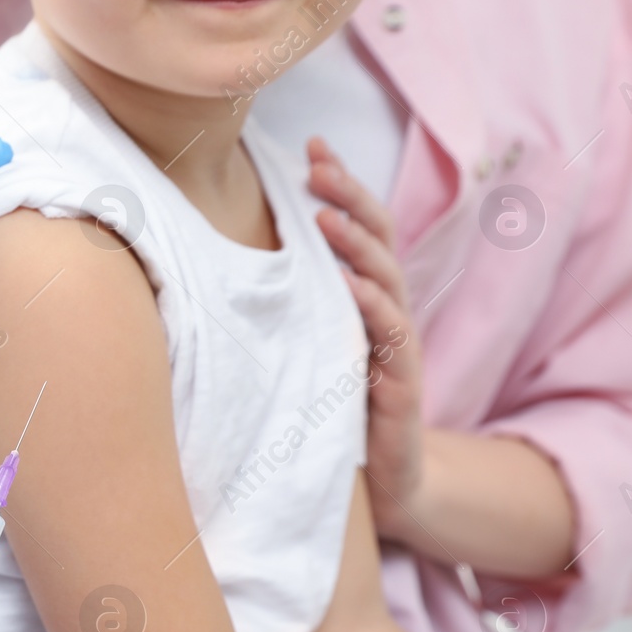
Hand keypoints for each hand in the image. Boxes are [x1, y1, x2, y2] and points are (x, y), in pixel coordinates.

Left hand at [308, 137, 423, 538]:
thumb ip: (296, 303)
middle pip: (378, 241)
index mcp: (367, 299)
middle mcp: (388, 315)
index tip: (310, 146)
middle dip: (351, 199)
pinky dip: (374, 309)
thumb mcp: (312, 348)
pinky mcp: (401, 388)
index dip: (340, 186)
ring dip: (359, 246)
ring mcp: (398, 349)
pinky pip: (392, 340)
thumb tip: (231, 255)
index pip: (358, 228)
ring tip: (327, 216)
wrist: (388, 485)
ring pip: (388, 282)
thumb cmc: (342, 409)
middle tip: (318, 165)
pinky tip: (350, 287)